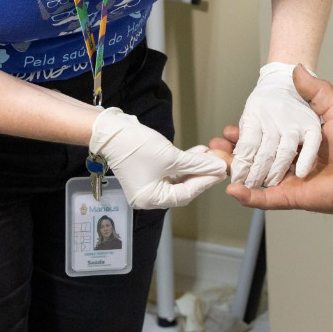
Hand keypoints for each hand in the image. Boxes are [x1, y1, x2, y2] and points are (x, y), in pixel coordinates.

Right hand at [89, 108, 227, 209]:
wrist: (111, 131)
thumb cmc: (135, 146)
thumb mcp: (171, 157)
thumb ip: (196, 164)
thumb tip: (218, 167)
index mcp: (150, 200)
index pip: (185, 194)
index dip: (205, 182)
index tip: (221, 172)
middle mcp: (149, 197)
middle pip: (183, 188)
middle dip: (201, 174)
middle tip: (219, 165)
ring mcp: (148, 184)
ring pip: (179, 178)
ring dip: (194, 166)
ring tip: (210, 155)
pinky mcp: (149, 172)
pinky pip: (171, 171)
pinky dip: (184, 162)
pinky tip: (198, 152)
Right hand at [212, 67, 332, 217]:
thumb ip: (316, 90)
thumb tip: (297, 69)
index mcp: (299, 143)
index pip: (267, 137)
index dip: (247, 132)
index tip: (231, 126)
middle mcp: (292, 162)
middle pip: (256, 157)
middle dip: (234, 151)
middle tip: (216, 144)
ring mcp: (291, 181)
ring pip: (255, 177)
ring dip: (234, 170)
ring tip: (216, 161)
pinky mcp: (293, 197)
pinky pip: (266, 198)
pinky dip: (248, 196)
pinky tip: (232, 189)